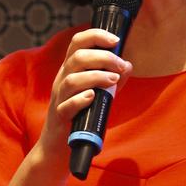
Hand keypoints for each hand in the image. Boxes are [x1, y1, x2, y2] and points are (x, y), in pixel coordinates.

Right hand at [39, 28, 132, 161]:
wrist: (58, 148)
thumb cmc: (80, 118)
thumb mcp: (99, 95)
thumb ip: (113, 80)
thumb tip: (128, 65)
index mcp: (70, 70)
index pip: (77, 43)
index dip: (95, 36)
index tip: (115, 40)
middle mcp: (62, 81)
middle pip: (76, 58)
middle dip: (102, 57)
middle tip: (120, 66)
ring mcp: (59, 99)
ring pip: (71, 79)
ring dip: (95, 76)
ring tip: (113, 80)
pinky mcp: (60, 118)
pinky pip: (66, 106)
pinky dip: (80, 100)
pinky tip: (93, 97)